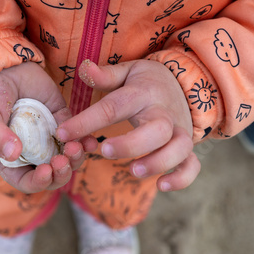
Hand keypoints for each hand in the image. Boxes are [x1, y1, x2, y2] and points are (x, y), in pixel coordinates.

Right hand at [0, 62, 96, 193]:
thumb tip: (13, 153)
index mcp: (10, 161)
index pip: (27, 182)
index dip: (38, 182)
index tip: (45, 171)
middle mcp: (31, 154)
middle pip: (52, 175)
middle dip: (61, 173)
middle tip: (63, 161)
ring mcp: (48, 139)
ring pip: (68, 159)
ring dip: (75, 159)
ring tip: (76, 148)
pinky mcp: (62, 121)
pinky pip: (77, 137)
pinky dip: (85, 142)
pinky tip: (90, 141)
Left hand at [56, 59, 200, 191]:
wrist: (185, 85)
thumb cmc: (146, 83)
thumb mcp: (127, 72)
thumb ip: (105, 75)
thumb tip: (83, 67)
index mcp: (142, 94)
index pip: (113, 108)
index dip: (86, 122)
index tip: (61, 133)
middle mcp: (163, 114)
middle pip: (156, 130)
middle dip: (131, 143)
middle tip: (104, 151)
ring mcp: (179, 132)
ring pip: (178, 149)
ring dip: (158, 162)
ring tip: (134, 171)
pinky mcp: (186, 148)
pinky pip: (192, 166)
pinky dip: (182, 178)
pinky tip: (162, 186)